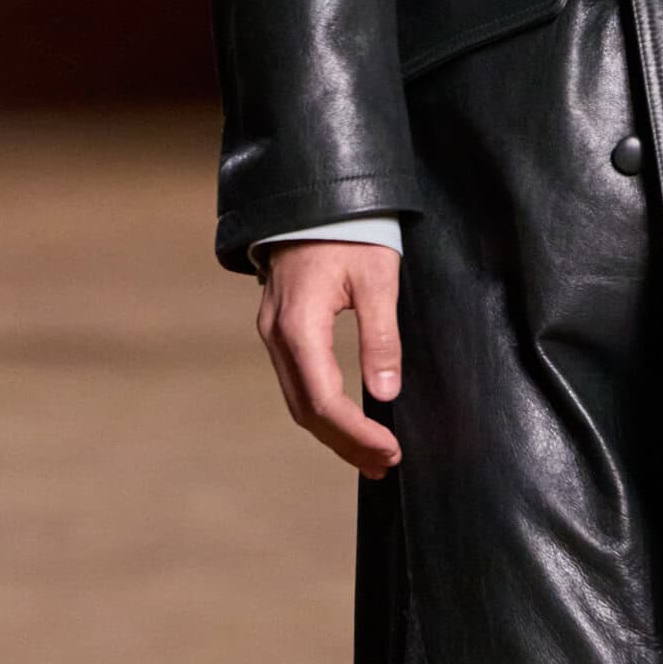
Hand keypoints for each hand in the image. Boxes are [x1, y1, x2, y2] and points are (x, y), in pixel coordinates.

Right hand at [257, 241, 402, 477]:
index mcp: (299, 327)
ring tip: (371, 456)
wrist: (313, 198)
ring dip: (334, 433)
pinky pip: (297, 383)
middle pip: (307, 410)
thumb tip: (386, 391)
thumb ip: (380, 336)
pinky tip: (348, 422)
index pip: (326, 400)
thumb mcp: (377, 279)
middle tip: (384, 464)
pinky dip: (323, 410)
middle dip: (346, 443)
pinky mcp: (280, 331)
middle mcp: (277, 337)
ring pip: (299, 401)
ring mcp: (273, 334)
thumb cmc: (350, 232)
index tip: (389, 451)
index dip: (357, 432)